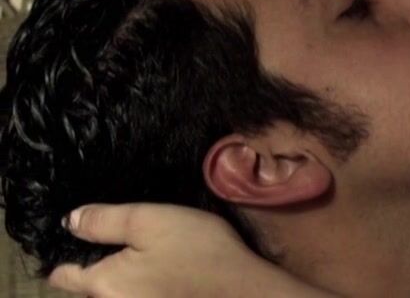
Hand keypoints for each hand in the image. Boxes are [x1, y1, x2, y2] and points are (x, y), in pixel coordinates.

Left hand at [49, 203, 333, 297]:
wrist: (246, 292)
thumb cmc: (200, 253)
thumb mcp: (152, 221)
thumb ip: (105, 220)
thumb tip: (69, 222)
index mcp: (102, 284)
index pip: (61, 275)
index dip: (68, 253)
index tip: (85, 240)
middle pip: (91, 289)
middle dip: (101, 269)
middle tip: (129, 247)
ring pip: (117, 295)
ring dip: (128, 282)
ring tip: (152, 262)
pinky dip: (146, 290)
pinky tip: (168, 279)